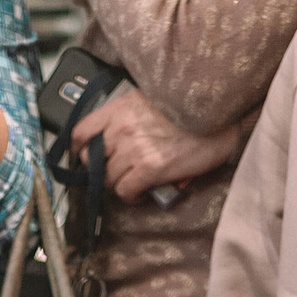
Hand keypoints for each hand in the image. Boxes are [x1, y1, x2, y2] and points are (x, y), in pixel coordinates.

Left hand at [68, 88, 248, 200]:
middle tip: (117, 173)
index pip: (81, 132)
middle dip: (102, 170)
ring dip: (120, 184)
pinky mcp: (150, 168)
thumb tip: (121, 140)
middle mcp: (122, 128)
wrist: (218, 112)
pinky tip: (143, 193)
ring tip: (135, 183)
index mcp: (120, 108)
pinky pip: (126, 191)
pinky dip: (132, 197)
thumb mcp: (152, 99)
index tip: (83, 157)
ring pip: (109, 179)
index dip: (78, 150)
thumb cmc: (191, 106)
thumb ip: (131, 115)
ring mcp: (134, 149)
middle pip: (92, 161)